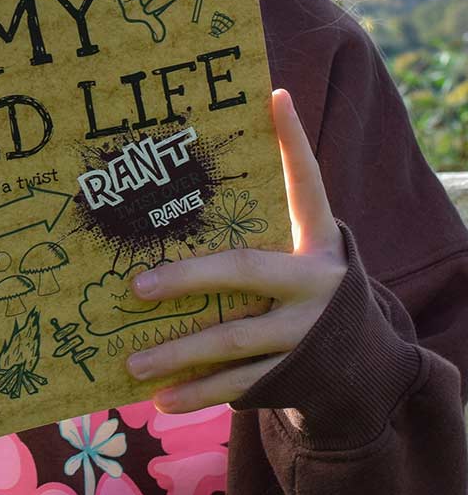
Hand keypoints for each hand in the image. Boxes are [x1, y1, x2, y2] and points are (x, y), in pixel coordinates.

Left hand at [125, 89, 346, 411]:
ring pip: (231, 340)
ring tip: (131, 362)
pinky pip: (237, 385)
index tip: (275, 97)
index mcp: (319, 244)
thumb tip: (211, 161)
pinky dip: (197, 392)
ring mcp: (304, 334)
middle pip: (243, 271)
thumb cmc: (308, 293)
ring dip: (177, 352)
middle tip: (134, 287)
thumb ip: (267, 222)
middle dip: (187, 278)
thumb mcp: (303, 254)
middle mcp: (315, 285)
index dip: (294, 142)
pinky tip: (160, 397)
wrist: (364, 369)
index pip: (307, 183)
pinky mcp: (292, 375)